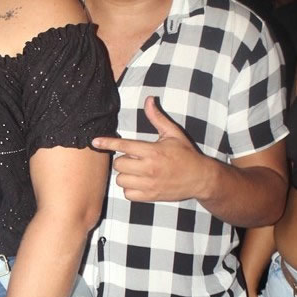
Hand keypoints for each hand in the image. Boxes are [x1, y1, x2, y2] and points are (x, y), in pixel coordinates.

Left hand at [92, 97, 206, 202]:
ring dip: (125, 175)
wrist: (200, 178)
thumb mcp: (173, 133)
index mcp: (153, 151)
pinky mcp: (150, 197)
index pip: (124, 145)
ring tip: (136, 171)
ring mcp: (149, 184)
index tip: (95, 142)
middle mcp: (150, 168)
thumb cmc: (186, 154)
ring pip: (121, 180)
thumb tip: (148, 100)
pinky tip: (138, 183)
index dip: (107, 142)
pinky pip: (127, 194)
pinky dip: (130, 189)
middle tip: (133, 158)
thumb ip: (157, 118)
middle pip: (118, 164)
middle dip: (122, 160)